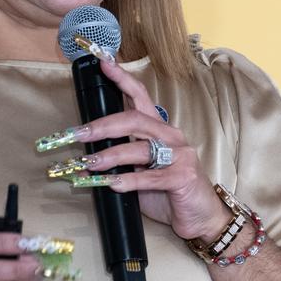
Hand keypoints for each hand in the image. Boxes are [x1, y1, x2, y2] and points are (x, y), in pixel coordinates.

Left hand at [76, 58, 231, 241]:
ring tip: (90, 164)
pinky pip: (151, 176)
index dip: (122, 79)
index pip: (141, 97)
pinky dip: (129, 180)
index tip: (103, 63)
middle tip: (79, 134)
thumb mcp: (142, 172)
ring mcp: (180, 155)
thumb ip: (122, 162)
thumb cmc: (169, 193)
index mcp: (161, 130)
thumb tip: (88, 160)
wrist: (201, 218)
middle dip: (103, 125)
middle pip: (135, 120)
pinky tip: (113, 184)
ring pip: (140, 147)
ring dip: (111, 155)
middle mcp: (172, 137)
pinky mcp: (183, 177)